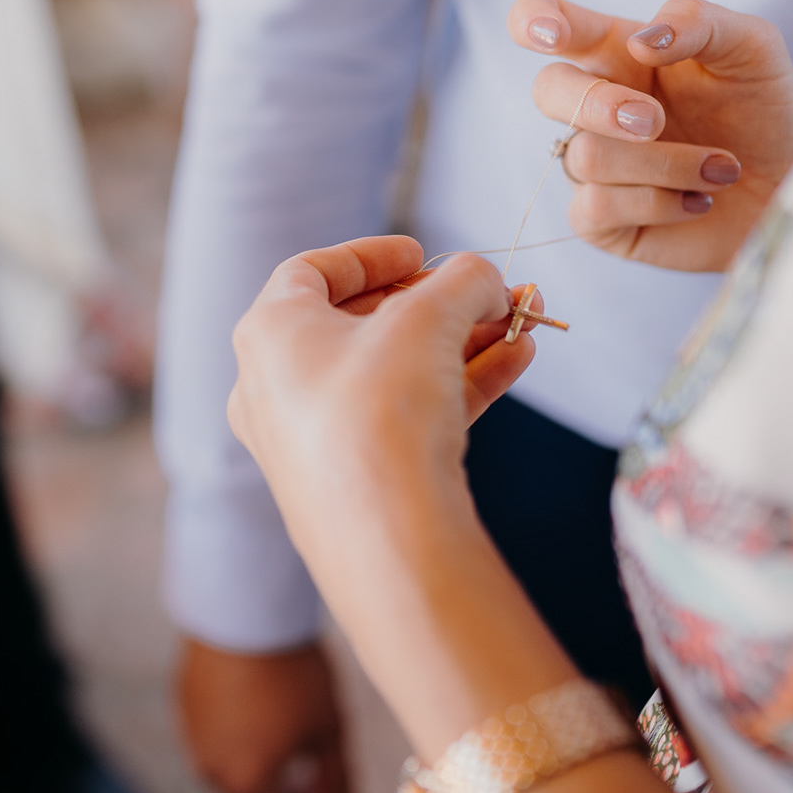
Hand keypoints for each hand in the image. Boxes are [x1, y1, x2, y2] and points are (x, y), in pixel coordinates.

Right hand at [178, 638, 352, 792]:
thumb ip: (338, 783)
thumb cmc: (293, 671)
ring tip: (296, 731)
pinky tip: (268, 703)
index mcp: (247, 786)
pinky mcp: (184, 708)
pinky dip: (242, 737)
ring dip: (264, 767)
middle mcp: (211, 772)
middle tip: (320, 770)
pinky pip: (217, 737)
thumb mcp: (330, 729)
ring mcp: (192, 739)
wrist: (244, 611)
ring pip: (233, 770)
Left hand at [227, 237, 535, 572]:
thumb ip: (464, 281)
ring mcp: (312, 441)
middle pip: (363, 325)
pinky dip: (457, 386)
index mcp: (269, 333)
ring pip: (392, 374)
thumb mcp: (430, 317)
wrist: (386, 538)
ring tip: (522, 325)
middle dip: (437, 305)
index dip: (371, 255)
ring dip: (460, 343)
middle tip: (487, 295)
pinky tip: (518, 362)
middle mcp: (276, 387)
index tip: (421, 253)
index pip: (311, 272)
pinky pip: (406, 417)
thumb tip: (486, 280)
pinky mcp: (352, 483)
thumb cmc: (381, 412)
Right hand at [508, 0, 792, 271]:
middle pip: (548, 90)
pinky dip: (660, 204)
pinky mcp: (601, 220)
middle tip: (654, 120)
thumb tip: (639, 43)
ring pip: (587, 156)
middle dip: (599, 105)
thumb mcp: (752, 48)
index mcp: (618, 51)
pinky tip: (699, 201)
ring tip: (722, 168)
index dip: (533, 20)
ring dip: (668, 164)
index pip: (548, 20)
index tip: (548, 34)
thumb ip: (697, 21)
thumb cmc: (767, 112)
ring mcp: (594, 164)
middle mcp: (596, 104)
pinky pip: (596, 208)